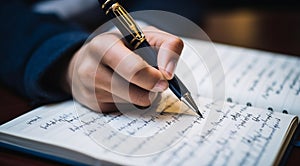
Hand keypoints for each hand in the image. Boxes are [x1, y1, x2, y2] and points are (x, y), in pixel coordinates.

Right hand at [64, 26, 183, 111]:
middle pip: (135, 92)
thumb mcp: (142, 35)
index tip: (166, 76)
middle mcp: (91, 70)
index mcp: (103, 45)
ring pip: (134, 102)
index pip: (134, 69)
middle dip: (153, 89)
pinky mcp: (95, 107)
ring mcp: (90, 91)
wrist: (86, 61)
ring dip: (145, 94)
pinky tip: (125, 90)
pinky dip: (134, 101)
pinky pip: (128, 110)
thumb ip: (165, 45)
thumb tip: (168, 73)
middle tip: (161, 84)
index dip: (155, 75)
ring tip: (138, 81)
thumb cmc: (120, 47)